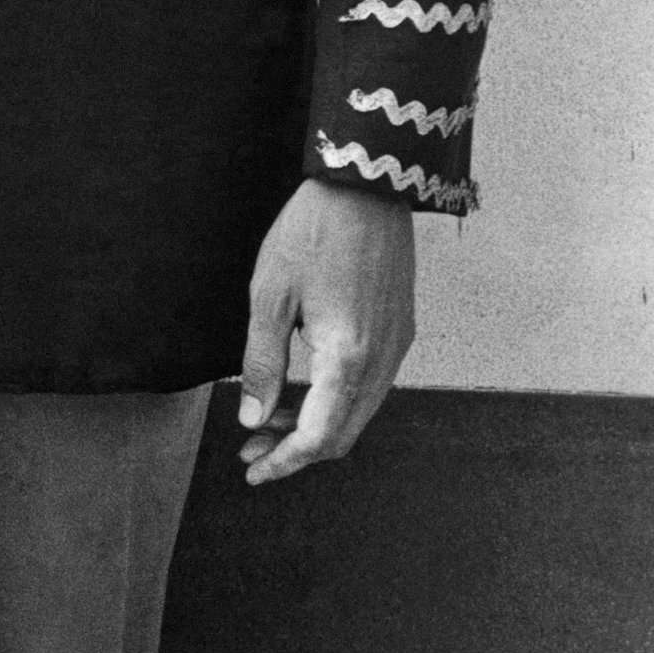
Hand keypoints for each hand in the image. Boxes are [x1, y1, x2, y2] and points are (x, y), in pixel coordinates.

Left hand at [237, 178, 414, 484]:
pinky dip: (337, 398)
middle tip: (253, 447)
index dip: (285, 460)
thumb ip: (262, 362)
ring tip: (270, 417)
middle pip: (343, 433)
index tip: (254, 469)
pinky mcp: (401, 328)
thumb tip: (252, 418)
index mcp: (349, 356)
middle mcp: (383, 360)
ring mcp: (398, 345)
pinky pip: (370, 384)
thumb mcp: (271, 294)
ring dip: (316, 423)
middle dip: (296, 448)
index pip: (319, 436)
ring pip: (359, 411)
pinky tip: (305, 385)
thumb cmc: (313, 230)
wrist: (365, 183)